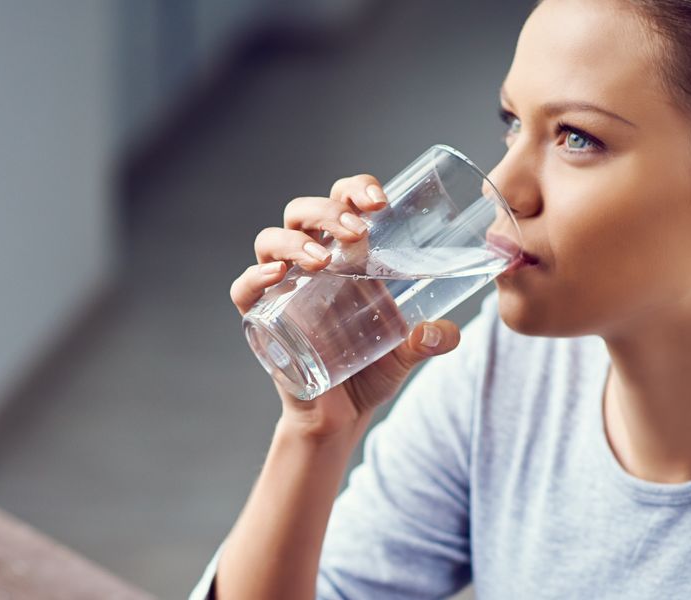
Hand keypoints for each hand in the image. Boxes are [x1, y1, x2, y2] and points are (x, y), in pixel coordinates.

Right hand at [230, 174, 460, 440]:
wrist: (341, 416)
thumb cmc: (371, 370)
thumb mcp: (407, 352)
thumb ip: (430, 340)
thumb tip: (446, 332)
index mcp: (346, 256)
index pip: (342, 203)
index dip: (355, 189)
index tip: (380, 200)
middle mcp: (310, 264)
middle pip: (303, 212)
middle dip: (328, 211)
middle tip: (357, 231)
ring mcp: (283, 289)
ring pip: (270, 240)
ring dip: (295, 240)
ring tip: (322, 258)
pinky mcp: (262, 320)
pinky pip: (244, 290)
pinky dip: (253, 278)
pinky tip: (276, 276)